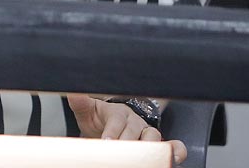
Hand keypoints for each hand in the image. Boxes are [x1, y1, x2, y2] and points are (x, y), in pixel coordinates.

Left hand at [66, 94, 186, 163]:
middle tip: (120, 153)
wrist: (112, 124)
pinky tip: (174, 156)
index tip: (106, 141)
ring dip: (149, 147)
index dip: (112, 132)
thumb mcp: (87, 111)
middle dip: (128, 144)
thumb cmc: (101, 119)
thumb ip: (80, 104)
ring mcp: (148, 133)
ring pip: (154, 137)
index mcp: (118, 113)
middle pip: (136, 132)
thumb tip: (72, 91)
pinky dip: (175, 149)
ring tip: (144, 157)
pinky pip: (172, 144)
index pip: (117, 121)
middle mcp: (135, 121)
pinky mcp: (157, 144)